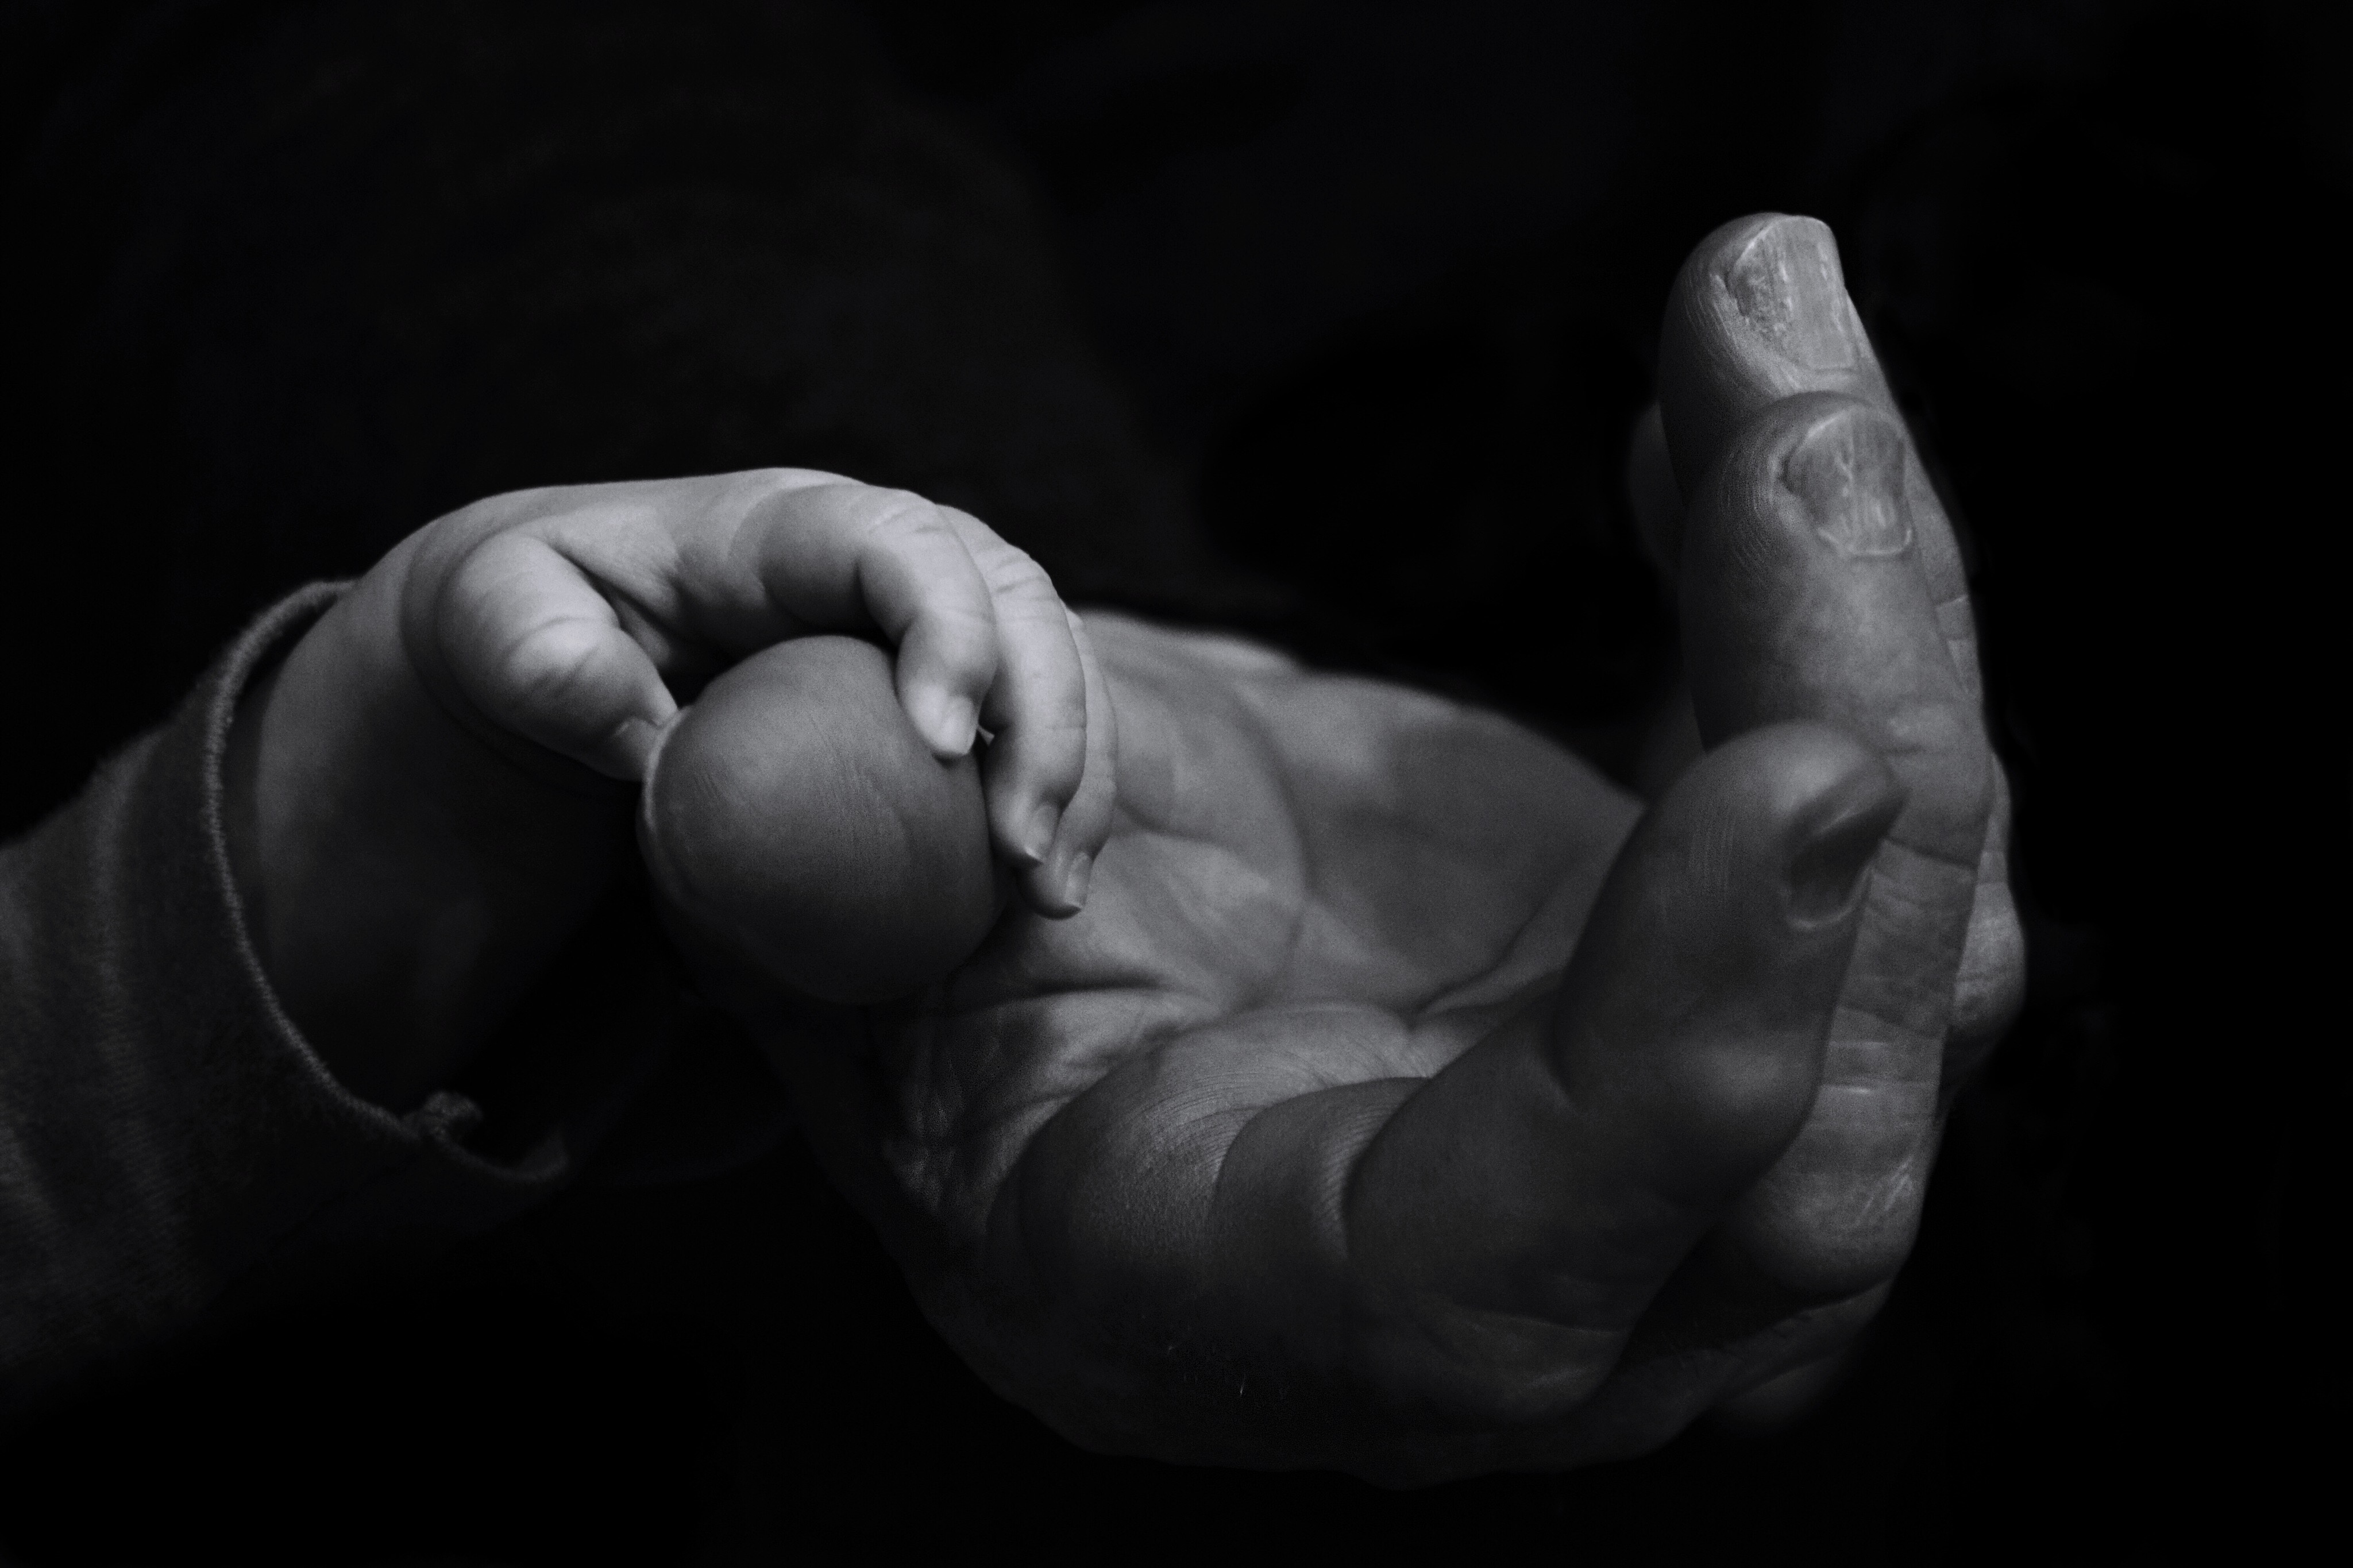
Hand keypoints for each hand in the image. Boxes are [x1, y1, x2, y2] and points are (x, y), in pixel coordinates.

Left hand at [224, 470, 1107, 1108]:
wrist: (541, 665)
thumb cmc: (514, 629)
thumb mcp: (482, 625)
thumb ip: (536, 653)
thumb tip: (637, 722)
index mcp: (782, 525)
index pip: (898, 540)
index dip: (944, 624)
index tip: (941, 744)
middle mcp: (881, 560)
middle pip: (1014, 595)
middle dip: (1045, 713)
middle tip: (1021, 848)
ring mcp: (924, 631)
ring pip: (1050, 662)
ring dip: (1074, 773)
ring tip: (1050, 889)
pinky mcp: (938, 707)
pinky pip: (1027, 738)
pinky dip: (1055, 810)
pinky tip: (1041, 898)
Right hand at [714, 214, 2024, 1479]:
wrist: (1062, 946)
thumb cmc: (931, 968)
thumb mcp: (838, 927)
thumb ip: (816, 882)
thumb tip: (762, 775)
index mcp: (1265, 1313)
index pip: (1509, 1284)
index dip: (1678, 1055)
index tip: (1803, 766)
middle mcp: (1518, 1301)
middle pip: (1805, 1135)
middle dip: (1846, 740)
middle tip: (1792, 420)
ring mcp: (1667, 1176)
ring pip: (1908, 956)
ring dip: (1865, 610)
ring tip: (1766, 329)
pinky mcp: (1734, 1004)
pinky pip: (1872, 827)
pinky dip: (1825, 604)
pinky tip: (1735, 419)